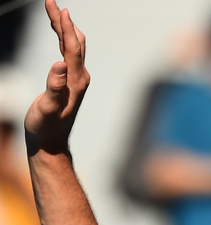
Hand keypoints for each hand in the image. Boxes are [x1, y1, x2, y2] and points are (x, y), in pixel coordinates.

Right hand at [24, 0, 89, 154]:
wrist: (51, 142)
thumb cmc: (47, 128)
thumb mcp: (48, 108)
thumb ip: (54, 87)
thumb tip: (59, 65)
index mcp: (76, 81)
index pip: (72, 48)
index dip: (65, 27)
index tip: (59, 9)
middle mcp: (79, 78)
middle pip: (75, 43)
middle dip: (64, 21)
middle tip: (51, 2)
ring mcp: (76, 79)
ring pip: (72, 47)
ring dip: (63, 28)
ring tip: (53, 11)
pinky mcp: (70, 82)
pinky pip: (68, 54)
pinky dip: (62, 39)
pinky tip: (57, 34)